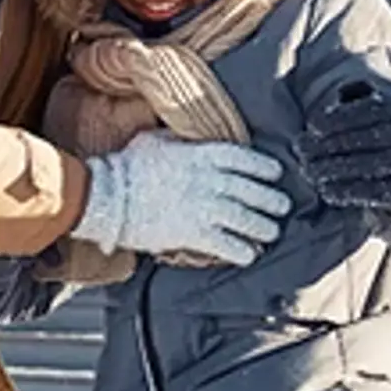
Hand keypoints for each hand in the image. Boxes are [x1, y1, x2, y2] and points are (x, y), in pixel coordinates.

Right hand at [71, 131, 290, 265]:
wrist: (107, 196)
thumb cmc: (127, 167)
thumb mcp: (154, 140)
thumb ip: (177, 139)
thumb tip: (185, 136)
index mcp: (201, 155)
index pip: (243, 159)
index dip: (263, 167)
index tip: (276, 173)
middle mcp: (209, 181)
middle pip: (251, 191)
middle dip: (271, 200)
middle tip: (282, 206)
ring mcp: (204, 207)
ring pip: (245, 219)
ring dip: (262, 227)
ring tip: (271, 232)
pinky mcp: (194, 233)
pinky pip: (227, 244)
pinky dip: (242, 251)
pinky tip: (249, 254)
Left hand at [295, 79, 390, 210]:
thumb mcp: (383, 104)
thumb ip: (358, 93)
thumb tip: (335, 97)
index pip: (360, 112)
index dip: (332, 119)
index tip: (311, 126)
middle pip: (355, 140)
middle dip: (322, 145)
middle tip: (300, 149)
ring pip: (358, 166)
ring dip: (327, 169)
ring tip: (307, 169)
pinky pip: (367, 191)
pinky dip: (342, 191)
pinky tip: (325, 188)